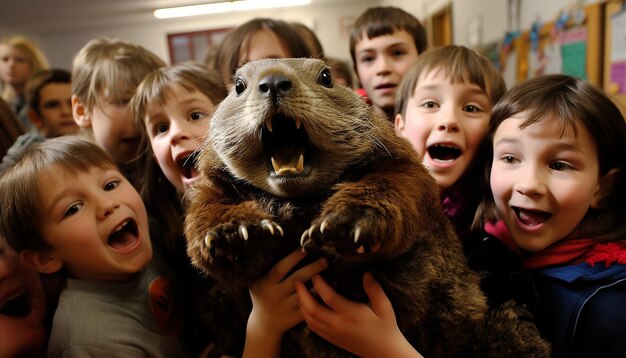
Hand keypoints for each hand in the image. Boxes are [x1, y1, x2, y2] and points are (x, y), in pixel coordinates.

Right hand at [243, 249, 327, 357]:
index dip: (292, 259)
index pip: (280, 269)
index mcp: (265, 284)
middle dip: (312, 269)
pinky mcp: (295, 318)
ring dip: (320, 284)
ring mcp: (285, 308)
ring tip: (332, 273)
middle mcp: (275, 296)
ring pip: (306, 295)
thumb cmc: (262, 294)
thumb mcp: (257, 281)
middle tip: (325, 260)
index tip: (305, 249)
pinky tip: (331, 289)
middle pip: (296, 280)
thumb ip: (267, 268)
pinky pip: (311, 307)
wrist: (264, 324)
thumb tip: (281, 244)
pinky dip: (321, 298)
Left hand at [295, 272, 422, 357]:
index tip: (316, 275)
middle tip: (297, 281)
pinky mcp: (331, 339)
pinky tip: (306, 307)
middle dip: (302, 294)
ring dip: (301, 305)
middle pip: (312, 309)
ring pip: (309, 320)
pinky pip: (313, 328)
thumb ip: (374, 288)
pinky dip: (306, 316)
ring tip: (299, 292)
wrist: (384, 353)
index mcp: (350, 315)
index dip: (319, 285)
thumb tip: (366, 272)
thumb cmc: (385, 327)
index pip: (329, 298)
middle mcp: (338, 325)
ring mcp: (333, 333)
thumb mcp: (384, 306)